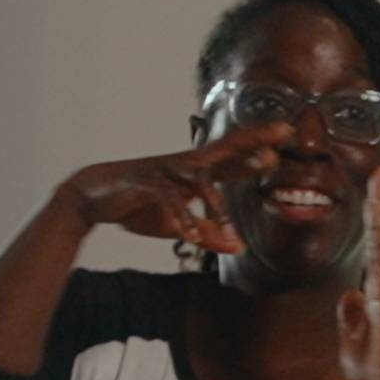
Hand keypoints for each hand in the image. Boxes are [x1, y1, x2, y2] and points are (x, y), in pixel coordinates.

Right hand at [53, 122, 295, 255]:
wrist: (91, 197)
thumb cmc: (137, 206)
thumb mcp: (177, 226)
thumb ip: (209, 234)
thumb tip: (239, 248)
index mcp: (194, 172)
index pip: (232, 157)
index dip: (259, 151)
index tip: (287, 141)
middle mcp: (183, 165)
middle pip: (224, 148)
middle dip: (254, 141)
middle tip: (285, 130)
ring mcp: (164, 171)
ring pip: (198, 179)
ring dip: (215, 202)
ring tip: (228, 224)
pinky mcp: (144, 182)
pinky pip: (167, 200)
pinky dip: (180, 219)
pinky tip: (192, 238)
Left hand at [336, 162, 379, 379]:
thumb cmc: (376, 375)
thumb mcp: (349, 346)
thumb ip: (348, 320)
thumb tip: (348, 293)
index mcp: (373, 297)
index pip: (370, 254)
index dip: (370, 228)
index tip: (370, 203)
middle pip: (378, 234)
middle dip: (378, 201)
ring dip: (379, 201)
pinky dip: (379, 218)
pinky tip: (378, 194)